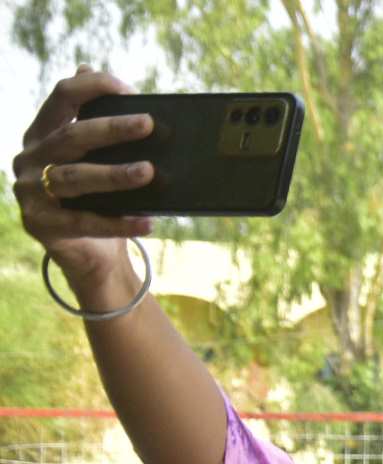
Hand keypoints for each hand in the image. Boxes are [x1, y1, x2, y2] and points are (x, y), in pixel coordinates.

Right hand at [14, 66, 156, 286]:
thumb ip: (103, 132)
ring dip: (114, 174)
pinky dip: (119, 223)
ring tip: (149, 172)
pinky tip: (148, 222)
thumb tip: (123, 93)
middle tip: (148, 124)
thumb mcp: (98, 162)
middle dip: (111, 129)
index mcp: (43, 134)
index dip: (93, 87)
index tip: (129, 89)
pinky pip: (85, 222)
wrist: (89, 254)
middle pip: (71, 137)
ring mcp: (30, 192)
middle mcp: (30, 158)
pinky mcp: (40, 225)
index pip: (62, 97)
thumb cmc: (98, 199)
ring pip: (75, 178)